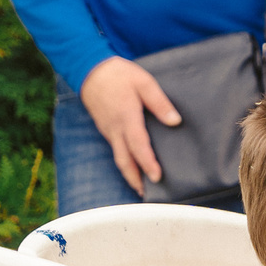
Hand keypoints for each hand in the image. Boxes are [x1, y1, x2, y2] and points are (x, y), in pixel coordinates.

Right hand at [79, 56, 182, 193]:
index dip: (148, 163)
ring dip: (129, 174)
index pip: (138, 145)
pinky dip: (124, 162)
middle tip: (146, 195)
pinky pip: (115, 150)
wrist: (89, 69)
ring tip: (141, 187)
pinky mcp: (105, 129)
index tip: (157, 177)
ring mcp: (108, 130)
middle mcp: (115, 129)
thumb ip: (160, 103)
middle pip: (124, 160)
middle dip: (135, 179)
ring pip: (118, 158)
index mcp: (127, 117)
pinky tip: (133, 167)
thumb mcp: (143, 82)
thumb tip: (175, 121)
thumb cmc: (118, 74)